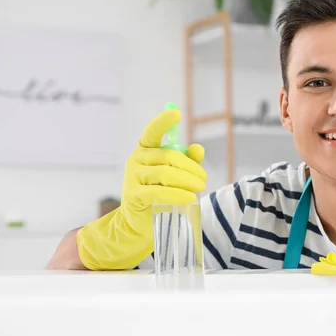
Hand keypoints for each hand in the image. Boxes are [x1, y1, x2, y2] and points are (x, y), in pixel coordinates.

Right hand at [120, 108, 206, 234]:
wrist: (141, 222)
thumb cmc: (160, 193)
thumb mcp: (177, 174)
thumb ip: (188, 160)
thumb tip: (198, 149)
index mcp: (145, 149)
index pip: (153, 132)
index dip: (163, 122)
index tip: (177, 113)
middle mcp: (136, 159)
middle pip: (169, 157)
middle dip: (191, 168)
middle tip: (204, 179)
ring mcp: (132, 177)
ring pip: (165, 174)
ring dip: (187, 181)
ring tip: (200, 188)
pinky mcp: (133, 195)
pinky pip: (159, 192)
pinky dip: (178, 195)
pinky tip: (190, 198)